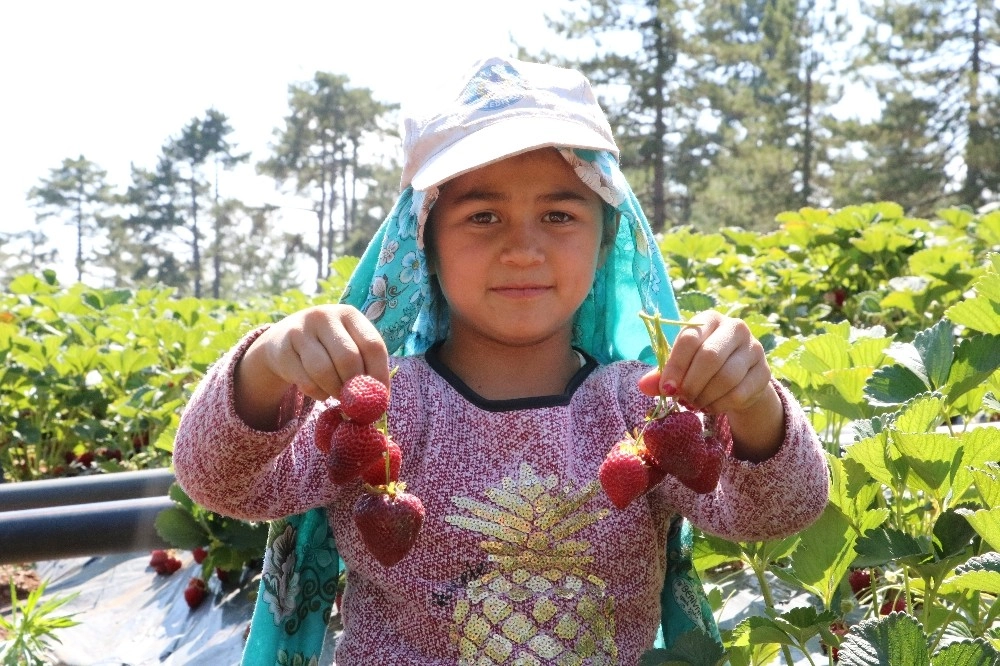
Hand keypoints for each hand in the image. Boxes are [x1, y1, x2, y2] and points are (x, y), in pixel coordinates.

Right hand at [235, 305, 388, 428]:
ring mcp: (300, 330)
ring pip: (324, 371)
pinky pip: (305, 381)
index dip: (379, 375)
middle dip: (354, 386)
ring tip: (338, 395)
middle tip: (355, 401)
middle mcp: (324, 316)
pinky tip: (319, 391)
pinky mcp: (281, 350)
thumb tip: (380, 402)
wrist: (283, 342)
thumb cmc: (327, 348)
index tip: (380, 397)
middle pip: (348, 358)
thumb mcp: (349, 347)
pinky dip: (317, 394)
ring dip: (335, 391)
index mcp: (349, 314)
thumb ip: (366, 367)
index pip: (373, 345)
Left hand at [638, 311, 783, 460]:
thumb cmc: (701, 365)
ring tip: (693, 404)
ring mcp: (754, 349)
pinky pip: (740, 393)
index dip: (676, 366)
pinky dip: (720, 405)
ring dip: (705, 396)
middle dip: (692, 383)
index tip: (667, 388)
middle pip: (710, 357)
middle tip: (681, 399)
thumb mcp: (681, 365)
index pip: (690, 338)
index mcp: (709, 319)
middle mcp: (735, 328)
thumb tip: (643, 385)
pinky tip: (710, 407)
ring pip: (726, 377)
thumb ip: (663, 373)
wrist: (739, 377)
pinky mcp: (764, 372)